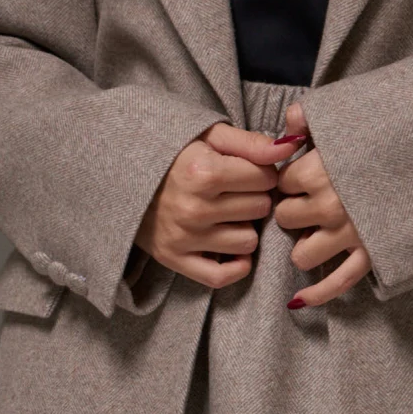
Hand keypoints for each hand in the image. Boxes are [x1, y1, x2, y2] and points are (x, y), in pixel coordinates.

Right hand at [133, 122, 295, 288]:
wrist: (123, 178)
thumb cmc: (175, 154)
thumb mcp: (211, 137)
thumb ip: (253, 143)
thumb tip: (290, 147)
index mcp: (203, 173)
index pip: (266, 178)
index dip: (262, 172)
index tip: (247, 171)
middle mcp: (194, 208)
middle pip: (260, 208)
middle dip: (255, 198)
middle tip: (236, 191)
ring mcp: (184, 238)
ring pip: (248, 241)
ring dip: (245, 228)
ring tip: (228, 214)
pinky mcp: (175, 260)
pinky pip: (221, 276)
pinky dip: (234, 264)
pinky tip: (230, 247)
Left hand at [273, 99, 372, 309]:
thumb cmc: (387, 136)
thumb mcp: (347, 118)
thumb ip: (308, 118)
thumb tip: (286, 129)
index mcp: (318, 172)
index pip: (282, 183)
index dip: (291, 178)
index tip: (307, 172)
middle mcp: (329, 206)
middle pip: (285, 218)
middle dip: (295, 209)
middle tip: (313, 199)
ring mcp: (348, 235)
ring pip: (301, 254)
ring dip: (307, 243)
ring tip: (319, 230)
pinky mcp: (369, 256)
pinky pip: (336, 283)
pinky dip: (316, 294)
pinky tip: (300, 299)